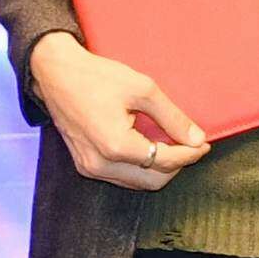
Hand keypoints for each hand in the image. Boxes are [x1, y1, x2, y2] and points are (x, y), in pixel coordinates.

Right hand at [29, 32, 210, 190]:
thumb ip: (172, 117)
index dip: (189, 154)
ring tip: (170, 144)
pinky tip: (147, 147)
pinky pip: (120, 177)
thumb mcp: (142, 89)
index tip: (203, 143)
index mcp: (116, 145)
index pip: (164, 161)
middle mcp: (101, 164)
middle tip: (190, 145)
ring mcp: (90, 168)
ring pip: (137, 183)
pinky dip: (139, 167)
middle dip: (176, 165)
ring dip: (158, 168)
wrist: (56, 74)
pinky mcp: (84, 166)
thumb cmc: (96, 77)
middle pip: (153, 180)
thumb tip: (196, 137)